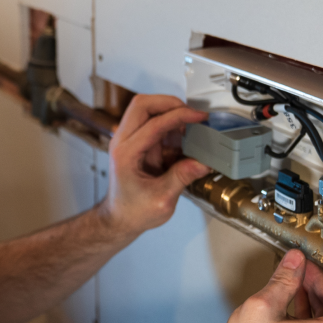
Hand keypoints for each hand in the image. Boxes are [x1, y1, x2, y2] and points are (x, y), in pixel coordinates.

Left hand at [100, 94, 211, 237]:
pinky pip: (153, 123)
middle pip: (143, 104)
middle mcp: (123, 142)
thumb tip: (202, 162)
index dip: (179, 116)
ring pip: (147, 110)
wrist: (120, 218)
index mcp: (126, 154)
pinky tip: (183, 139)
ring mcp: (128, 140)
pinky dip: (170, 126)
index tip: (199, 117)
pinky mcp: (137, 143)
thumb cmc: (132, 211)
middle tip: (192, 114)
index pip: (153, 123)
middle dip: (170, 103)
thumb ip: (181, 178)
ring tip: (190, 128)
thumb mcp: (161, 200)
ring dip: (171, 113)